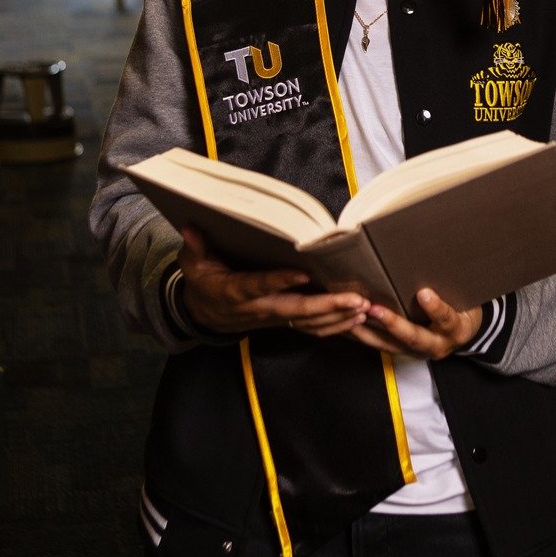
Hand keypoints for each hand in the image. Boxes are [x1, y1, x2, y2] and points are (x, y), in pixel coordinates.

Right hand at [177, 228, 368, 338]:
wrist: (203, 315)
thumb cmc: (202, 282)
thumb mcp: (191, 264)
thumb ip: (194, 247)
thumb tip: (190, 228)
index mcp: (234, 291)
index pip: (259, 286)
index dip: (279, 281)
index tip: (302, 274)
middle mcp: (258, 308)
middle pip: (295, 310)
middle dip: (327, 306)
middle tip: (356, 300)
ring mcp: (273, 318)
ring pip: (308, 322)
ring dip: (338, 317)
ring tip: (365, 308)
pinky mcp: (283, 322)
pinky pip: (311, 329)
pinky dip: (335, 326)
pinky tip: (356, 318)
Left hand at [347, 289, 482, 361]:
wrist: (465, 331)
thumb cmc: (464, 307)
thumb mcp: (466, 298)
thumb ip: (451, 285)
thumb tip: (434, 255)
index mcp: (455, 329)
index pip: (447, 319)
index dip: (436, 308)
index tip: (424, 293)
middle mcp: (437, 345)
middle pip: (414, 338)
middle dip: (392, 324)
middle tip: (374, 309)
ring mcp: (418, 352)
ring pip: (391, 346)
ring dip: (369, 332)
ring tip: (350, 318)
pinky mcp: (403, 352)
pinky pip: (381, 346)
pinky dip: (364, 336)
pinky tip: (347, 325)